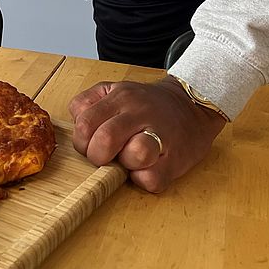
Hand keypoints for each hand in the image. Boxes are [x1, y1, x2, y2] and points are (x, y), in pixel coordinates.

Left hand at [69, 76, 225, 192]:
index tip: (90, 144)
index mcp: (120, 97)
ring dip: (125, 165)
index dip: (81, 141)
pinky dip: (143, 179)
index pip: (85, 123)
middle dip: (97, 156)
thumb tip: (76, 121)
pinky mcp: (176, 160)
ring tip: (129, 160)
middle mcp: (139, 113)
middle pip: (105, 140)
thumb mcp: (116, 90)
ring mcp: (160, 135)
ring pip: (134, 155)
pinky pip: (152, 178)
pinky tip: (146, 168)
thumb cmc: (147, 103)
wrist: (192, 104)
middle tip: (105, 157)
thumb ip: (90, 101)